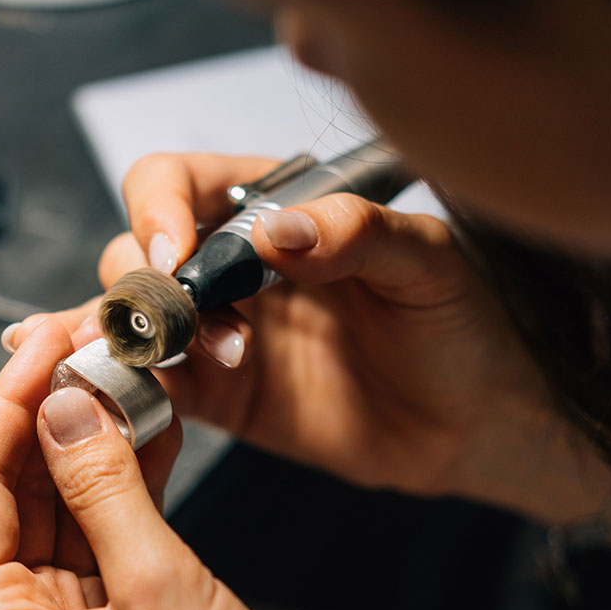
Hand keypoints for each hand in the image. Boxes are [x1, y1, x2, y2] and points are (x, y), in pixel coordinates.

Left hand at [0, 319, 385, 609]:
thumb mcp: (156, 588)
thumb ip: (103, 486)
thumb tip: (63, 403)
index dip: (8, 399)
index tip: (46, 339)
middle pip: (11, 489)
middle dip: (53, 412)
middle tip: (96, 344)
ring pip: (58, 506)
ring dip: (94, 441)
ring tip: (131, 373)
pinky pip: (99, 535)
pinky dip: (124, 485)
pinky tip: (155, 431)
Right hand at [14, 153, 610, 523]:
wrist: (479, 426)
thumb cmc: (464, 327)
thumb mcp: (428, 263)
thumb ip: (358, 234)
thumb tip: (279, 232)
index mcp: (272, 209)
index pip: (176, 183)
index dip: (157, 209)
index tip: (175, 251)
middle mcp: (231, 265)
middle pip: (133, 250)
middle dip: (143, 283)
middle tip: (187, 322)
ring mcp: (217, 331)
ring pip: (131, 318)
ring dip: (139, 338)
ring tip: (203, 362)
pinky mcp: (217, 398)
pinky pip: (153, 384)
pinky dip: (132, 386)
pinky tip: (151, 392)